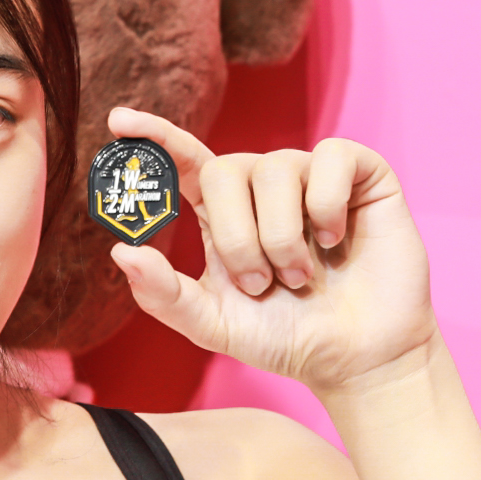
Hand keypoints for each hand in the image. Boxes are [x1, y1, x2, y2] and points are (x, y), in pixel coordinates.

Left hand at [104, 109, 439, 396]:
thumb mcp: (213, 324)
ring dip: (281, 235)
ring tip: (300, 276)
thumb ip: (163, 294)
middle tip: (261, 282)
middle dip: (236, 235)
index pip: (185, 161)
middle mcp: (264, 187)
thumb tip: (120, 250)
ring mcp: (312, 177)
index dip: (156, 137)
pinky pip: (330, 158)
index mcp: (223, 214)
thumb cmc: (286, 337)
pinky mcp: (362, 175)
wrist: (356, 358)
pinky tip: (336, 240)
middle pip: (223, 170)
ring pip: (275, 168)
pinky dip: (327, 204)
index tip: (118, 121)